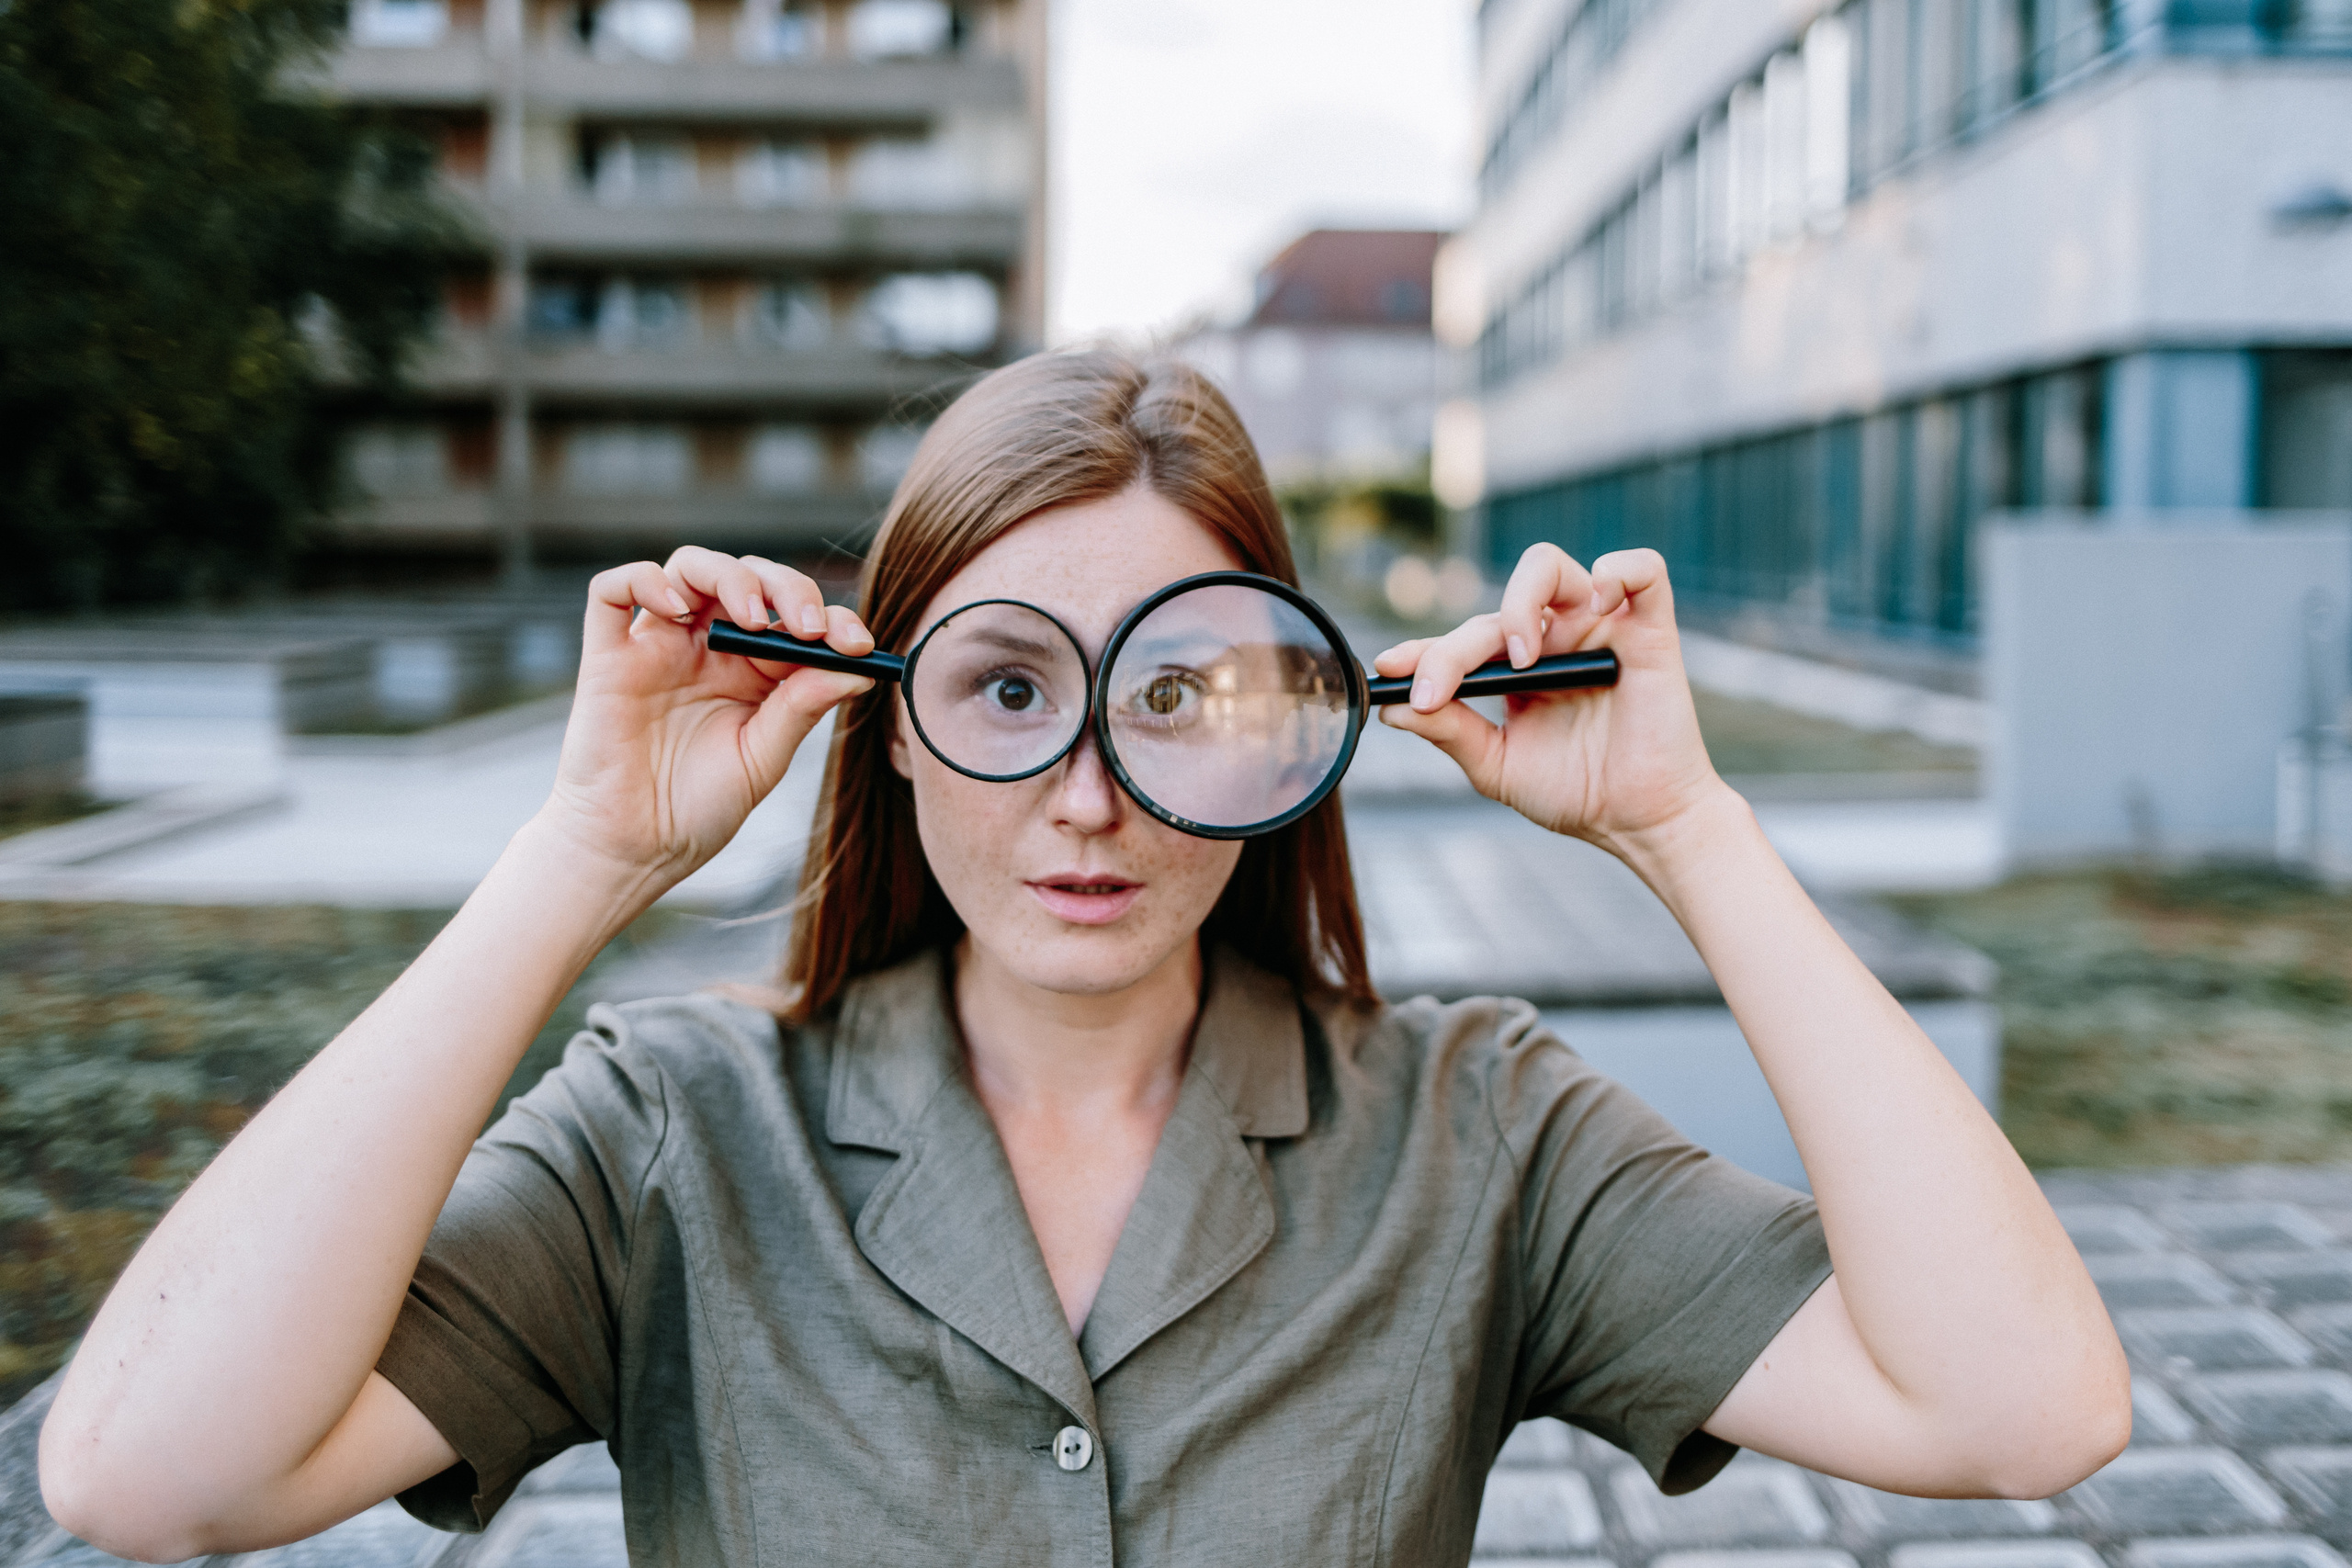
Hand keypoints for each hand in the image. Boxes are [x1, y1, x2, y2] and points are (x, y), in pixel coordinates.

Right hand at [534, 546, 875, 891]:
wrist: (635, 849)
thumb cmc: (698, 809)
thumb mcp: (763, 758)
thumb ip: (802, 708)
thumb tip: (859, 669)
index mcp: (753, 670)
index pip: (795, 619)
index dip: (832, 620)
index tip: (859, 645)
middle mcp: (707, 647)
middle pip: (748, 579)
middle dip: (788, 589)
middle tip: (810, 626)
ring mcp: (657, 646)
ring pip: (689, 569)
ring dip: (730, 577)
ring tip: (754, 618)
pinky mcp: (608, 655)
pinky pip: (612, 590)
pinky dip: (644, 580)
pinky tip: (677, 610)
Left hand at [1372, 545, 1729, 855]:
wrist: (1639, 823)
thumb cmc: (1577, 793)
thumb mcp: (1497, 766)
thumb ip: (1450, 732)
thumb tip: (1392, 709)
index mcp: (1517, 668)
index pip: (1460, 642)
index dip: (1421, 651)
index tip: (1388, 668)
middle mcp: (1554, 639)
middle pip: (1491, 612)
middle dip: (1453, 650)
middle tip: (1438, 691)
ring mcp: (1598, 629)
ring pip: (1547, 566)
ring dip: (1518, 603)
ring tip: (1520, 659)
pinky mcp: (1649, 630)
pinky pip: (1641, 570)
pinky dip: (1619, 571)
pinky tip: (1597, 602)